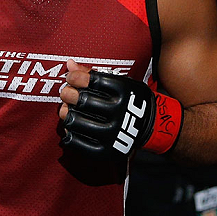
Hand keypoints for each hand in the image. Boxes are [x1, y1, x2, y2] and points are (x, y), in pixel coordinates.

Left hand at [58, 59, 182, 160]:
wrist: (150, 126)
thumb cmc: (130, 100)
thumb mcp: (119, 82)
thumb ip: (93, 74)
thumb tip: (70, 64)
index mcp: (124, 92)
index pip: (92, 81)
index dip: (75, 77)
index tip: (71, 78)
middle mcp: (119, 112)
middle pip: (82, 100)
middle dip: (68, 93)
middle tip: (66, 93)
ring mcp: (112, 133)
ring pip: (76, 121)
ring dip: (66, 113)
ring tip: (67, 110)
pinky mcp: (105, 150)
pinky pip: (77, 142)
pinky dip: (69, 133)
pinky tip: (72, 127)